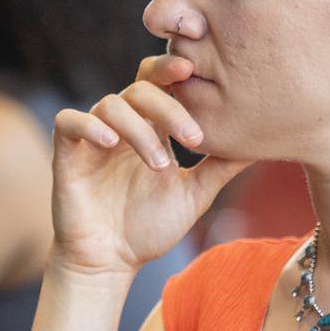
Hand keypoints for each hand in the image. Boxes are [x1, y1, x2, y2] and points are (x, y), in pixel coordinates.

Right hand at [51, 55, 249, 275]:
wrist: (111, 263)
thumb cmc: (150, 228)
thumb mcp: (195, 195)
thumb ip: (221, 166)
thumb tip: (262, 143)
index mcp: (151, 127)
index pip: (160, 81)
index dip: (173, 67)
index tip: (197, 71)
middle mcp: (122, 126)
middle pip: (141, 87)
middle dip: (169, 106)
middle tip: (194, 138)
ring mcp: (93, 138)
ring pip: (111, 105)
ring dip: (140, 130)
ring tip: (159, 165)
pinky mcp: (67, 155)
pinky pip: (69, 123)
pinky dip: (89, 125)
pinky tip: (110, 143)